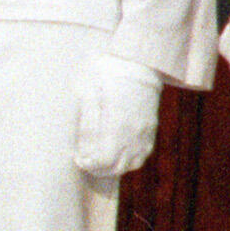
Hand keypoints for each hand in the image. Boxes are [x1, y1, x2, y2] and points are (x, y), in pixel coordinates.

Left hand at [69, 55, 162, 178]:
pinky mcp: (151, 127)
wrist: (138, 61)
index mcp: (116, 124)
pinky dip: (130, 158)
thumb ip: (85, 123)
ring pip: (132, 164)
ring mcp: (145, 131)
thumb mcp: (87, 93)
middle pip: (117, 167)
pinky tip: (120, 150)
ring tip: (102, 158)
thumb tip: (81, 147)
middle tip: (87, 160)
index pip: (103, 160)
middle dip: (99, 168)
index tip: (78, 157)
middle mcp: (133, 132)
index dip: (88, 164)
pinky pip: (143, 153)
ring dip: (116, 166)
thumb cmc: (108, 74)